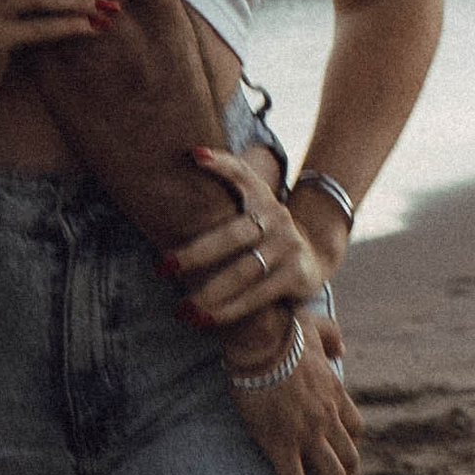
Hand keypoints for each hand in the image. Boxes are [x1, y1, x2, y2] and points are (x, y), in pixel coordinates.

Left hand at [159, 142, 324, 326]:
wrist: (313, 252)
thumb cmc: (263, 227)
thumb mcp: (251, 200)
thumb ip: (226, 178)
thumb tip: (192, 153)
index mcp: (260, 196)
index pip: (240, 173)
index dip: (220, 163)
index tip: (193, 156)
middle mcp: (276, 217)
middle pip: (231, 236)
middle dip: (194, 254)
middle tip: (161, 268)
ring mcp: (288, 246)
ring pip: (243, 272)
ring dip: (209, 294)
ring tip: (181, 309)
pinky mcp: (296, 275)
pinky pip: (257, 296)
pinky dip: (229, 310)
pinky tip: (205, 320)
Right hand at [229, 316, 360, 474]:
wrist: (259, 338)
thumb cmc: (282, 328)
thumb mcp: (315, 325)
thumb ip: (332, 336)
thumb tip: (342, 348)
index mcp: (335, 393)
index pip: (354, 429)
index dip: (350, 448)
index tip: (342, 462)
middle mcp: (328, 418)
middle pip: (349, 461)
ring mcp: (308, 435)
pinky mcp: (283, 447)